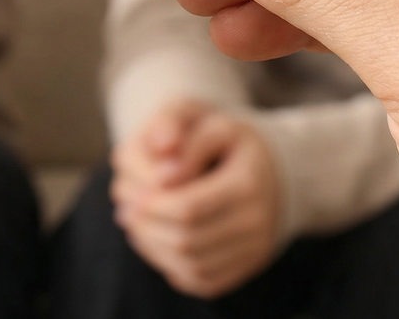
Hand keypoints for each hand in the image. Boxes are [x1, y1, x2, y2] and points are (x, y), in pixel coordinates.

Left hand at [111, 98, 278, 298]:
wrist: (273, 166)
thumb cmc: (229, 138)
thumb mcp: (206, 117)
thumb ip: (177, 127)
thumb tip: (160, 167)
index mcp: (247, 182)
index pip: (188, 207)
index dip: (152, 204)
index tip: (129, 192)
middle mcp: (256, 223)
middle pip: (187, 240)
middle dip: (148, 227)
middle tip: (125, 211)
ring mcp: (254, 250)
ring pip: (193, 266)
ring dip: (154, 248)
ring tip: (135, 224)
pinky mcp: (245, 268)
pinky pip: (202, 280)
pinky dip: (171, 265)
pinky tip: (155, 241)